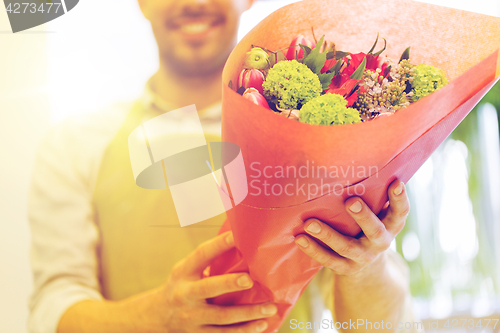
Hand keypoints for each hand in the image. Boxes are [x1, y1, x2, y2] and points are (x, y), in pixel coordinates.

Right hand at [152, 231, 276, 332]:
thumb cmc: (182, 285)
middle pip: (209, 288)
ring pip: (222, 317)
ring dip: (248, 313)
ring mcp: (192, 317)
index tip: (236, 236)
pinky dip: (245, 331)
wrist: (158, 315)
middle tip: (250, 279)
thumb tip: (241, 240)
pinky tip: (262, 325)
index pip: (201, 255)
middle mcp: (186, 294)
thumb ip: (208, 259)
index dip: (218, 245)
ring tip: (270, 308)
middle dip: (230, 283)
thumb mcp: (186, 269)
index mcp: (184, 272)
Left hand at [294, 180, 408, 275]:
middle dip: (363, 216)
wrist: (368, 268)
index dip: (400, 199)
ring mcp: (362, 257)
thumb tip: (361, 161)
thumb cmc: (369, 226)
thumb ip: (374, 196)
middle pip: (374, 230)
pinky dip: (313, 249)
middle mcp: (380, 242)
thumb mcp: (378, 214)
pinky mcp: (345, 268)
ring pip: (345, 246)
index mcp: (391, 226)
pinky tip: (299, 238)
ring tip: (309, 223)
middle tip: (350, 201)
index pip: (400, 213)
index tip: (396, 182)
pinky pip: (328, 260)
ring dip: (327, 234)